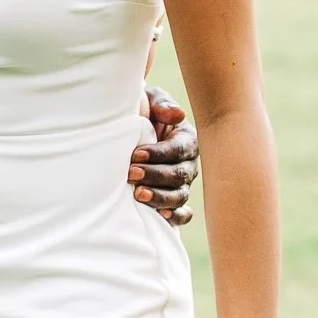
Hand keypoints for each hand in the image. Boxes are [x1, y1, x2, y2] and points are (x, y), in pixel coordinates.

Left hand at [130, 84, 198, 224]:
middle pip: (179, 174)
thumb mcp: (150, 101)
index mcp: (186, 139)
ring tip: (137, 195)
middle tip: (130, 174)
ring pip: (179, 195)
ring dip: (160, 197)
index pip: (178, 149)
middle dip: (155, 175)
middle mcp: (188, 164)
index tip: (135, 154)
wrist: (129, 133)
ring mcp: (182, 185)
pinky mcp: (175, 202)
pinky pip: (182, 213)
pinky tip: (160, 215)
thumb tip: (176, 114)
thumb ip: (161, 104)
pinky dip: (175, 216)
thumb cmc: (143, 113)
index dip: (159, 153)